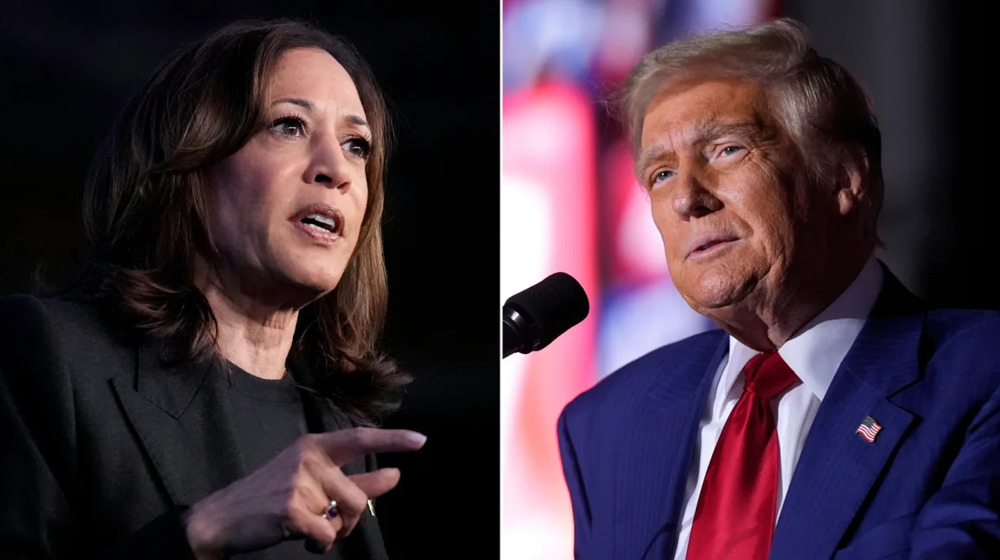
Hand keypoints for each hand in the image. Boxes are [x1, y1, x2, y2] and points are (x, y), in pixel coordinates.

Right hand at [182, 426, 425, 557]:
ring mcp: (298, 483)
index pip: (360, 438)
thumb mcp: (312, 481)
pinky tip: (300, 538)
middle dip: (350, 519)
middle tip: (328, 522)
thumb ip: (356, 479)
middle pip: (357, 496)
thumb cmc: (271, 498)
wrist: (222, 519)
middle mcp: (308, 458)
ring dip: (334, 532)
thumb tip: (396, 476)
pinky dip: (319, 545)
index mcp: (314, 446)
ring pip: (344, 517)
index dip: (393, 440)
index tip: (421, 441)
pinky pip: (326, 536)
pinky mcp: (291, 509)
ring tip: (309, 528)